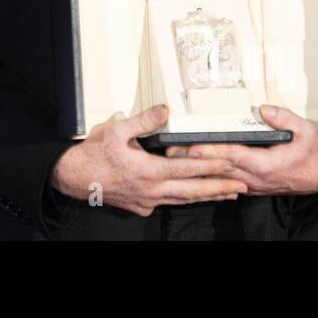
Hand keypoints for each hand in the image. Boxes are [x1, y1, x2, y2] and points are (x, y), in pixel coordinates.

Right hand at [51, 105, 247, 216]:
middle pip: (194, 190)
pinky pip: (168, 203)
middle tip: (242, 186)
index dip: (212, 164)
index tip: (231, 162)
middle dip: (220, 188)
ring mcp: (148, 200)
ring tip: (227, 194)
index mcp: (150, 169)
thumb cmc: (94, 154)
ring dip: (207, 196)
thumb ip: (144, 120)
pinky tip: (193, 196)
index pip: (189, 167)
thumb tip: (165, 110)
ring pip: (184, 200)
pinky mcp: (142, 207)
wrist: (75, 178)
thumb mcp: (117, 130)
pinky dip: (185, 199)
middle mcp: (152, 189)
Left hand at [164, 105, 317, 198]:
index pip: (233, 156)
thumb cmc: (309, 154)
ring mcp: (250, 184)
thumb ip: (283, 118)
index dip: (211, 152)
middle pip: (218, 168)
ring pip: (217, 177)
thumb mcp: (304, 131)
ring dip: (196, 168)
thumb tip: (263, 109)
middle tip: (170, 151)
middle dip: (193, 160)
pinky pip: (224, 182)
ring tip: (173, 157)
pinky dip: (207, 176)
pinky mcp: (248, 186)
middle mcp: (254, 177)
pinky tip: (191, 170)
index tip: (192, 147)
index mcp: (265, 164)